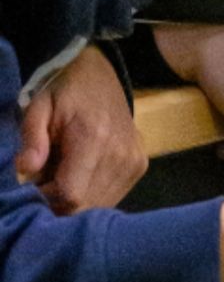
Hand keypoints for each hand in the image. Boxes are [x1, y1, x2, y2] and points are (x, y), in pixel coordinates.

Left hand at [16, 45, 146, 212]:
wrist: (101, 77)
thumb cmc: (63, 92)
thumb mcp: (38, 108)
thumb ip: (32, 139)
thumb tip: (25, 169)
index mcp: (93, 139)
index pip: (71, 195)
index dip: (47, 198)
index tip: (35, 185)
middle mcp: (121, 155)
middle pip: (86, 205)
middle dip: (60, 202)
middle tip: (46, 181)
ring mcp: (135, 162)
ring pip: (101, 205)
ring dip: (77, 199)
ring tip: (64, 175)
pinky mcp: (140, 166)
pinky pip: (113, 196)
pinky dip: (93, 194)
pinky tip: (82, 175)